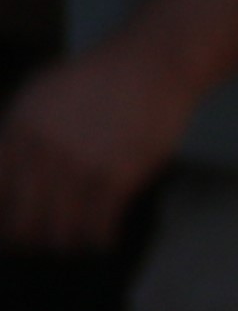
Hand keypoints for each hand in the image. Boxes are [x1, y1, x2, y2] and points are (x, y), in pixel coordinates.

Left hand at [0, 41, 193, 250]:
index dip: (3, 221)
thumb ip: (16, 129)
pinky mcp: (117, 178)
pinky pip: (99, 228)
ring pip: (60, 233)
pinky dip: (99, 240)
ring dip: (66, 245)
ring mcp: (80, 167)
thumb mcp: (38, 94)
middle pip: (23, 222)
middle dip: (31, 241)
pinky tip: (104, 237)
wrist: (150, 65)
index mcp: (18, 130)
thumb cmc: (95, 77)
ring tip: (75, 242)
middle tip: (43, 242)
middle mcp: (43, 153)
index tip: (13, 232)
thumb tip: (5, 168)